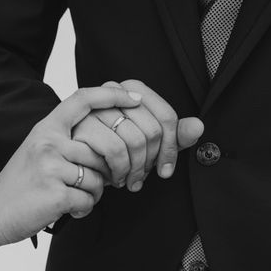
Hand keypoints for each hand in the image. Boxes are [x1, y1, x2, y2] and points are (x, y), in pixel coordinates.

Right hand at [0, 86, 139, 243]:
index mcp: (46, 127)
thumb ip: (67, 138)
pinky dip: (83, 209)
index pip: (83, 99)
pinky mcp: (55, 194)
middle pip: (102, 150)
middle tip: (89, 184)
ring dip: (93, 193)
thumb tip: (111, 136)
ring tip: (73, 197)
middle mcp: (48, 142)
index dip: (113, 96)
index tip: (135, 98)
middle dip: (105, 172)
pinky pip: (89, 200)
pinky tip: (68, 209)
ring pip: (98, 178)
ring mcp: (51, 167)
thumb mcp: (40, 149)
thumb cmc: (21, 182)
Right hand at [71, 80, 203, 191]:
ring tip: (128, 181)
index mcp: (130, 89)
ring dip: (134, 170)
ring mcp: (92, 109)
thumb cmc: (111, 151)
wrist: (73, 162)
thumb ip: (173, 136)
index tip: (166, 171)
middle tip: (142, 178)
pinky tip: (113, 180)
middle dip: (150, 162)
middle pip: (151, 131)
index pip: (166, 117)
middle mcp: (109, 91)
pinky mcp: (78, 128)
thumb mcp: (146, 144)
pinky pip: (112, 153)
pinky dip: (117, 173)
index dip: (171, 149)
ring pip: (133, 143)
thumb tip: (198, 127)